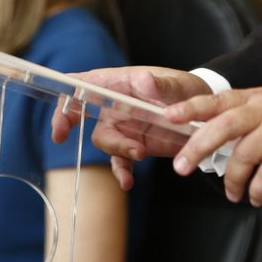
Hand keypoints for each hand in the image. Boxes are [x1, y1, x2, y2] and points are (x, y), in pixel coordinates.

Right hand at [50, 66, 209, 190]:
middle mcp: (115, 104)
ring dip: (117, 148)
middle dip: (67, 121)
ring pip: (104, 139)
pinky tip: (128, 182)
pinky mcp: (133, 145)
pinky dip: (122, 172)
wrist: (205, 114)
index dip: (64, 96)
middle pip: (80, 112)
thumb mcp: (176, 84)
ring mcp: (122, 126)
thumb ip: (160, 84)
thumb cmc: (186, 90)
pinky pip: (120, 161)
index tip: (57, 112)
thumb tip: (144, 80)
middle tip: (62, 135)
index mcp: (119, 82)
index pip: (82, 84)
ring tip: (141, 152)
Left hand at [166, 87, 261, 207]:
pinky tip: (256, 196)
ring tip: (232, 194)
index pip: (218, 100)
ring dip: (232, 181)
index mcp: (257, 99)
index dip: (192, 107)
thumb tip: (212, 132)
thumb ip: (246, 114)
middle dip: (197, 147)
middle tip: (182, 167)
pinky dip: (256, 190)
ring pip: (243, 156)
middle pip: (223, 127)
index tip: (170, 115)